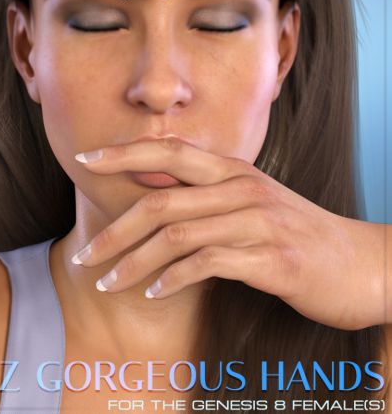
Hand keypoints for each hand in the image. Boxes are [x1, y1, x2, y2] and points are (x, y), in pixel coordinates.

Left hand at [72, 138, 388, 330]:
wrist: (361, 263)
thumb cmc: (296, 233)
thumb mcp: (251, 202)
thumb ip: (205, 194)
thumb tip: (152, 192)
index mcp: (233, 169)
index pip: (169, 151)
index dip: (124, 152)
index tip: (86, 160)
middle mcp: (242, 188)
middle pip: (161, 200)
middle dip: (114, 229)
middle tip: (84, 255)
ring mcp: (257, 221)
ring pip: (176, 236)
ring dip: (133, 262)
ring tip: (107, 282)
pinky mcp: (270, 258)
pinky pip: (206, 264)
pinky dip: (172, 280)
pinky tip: (152, 294)